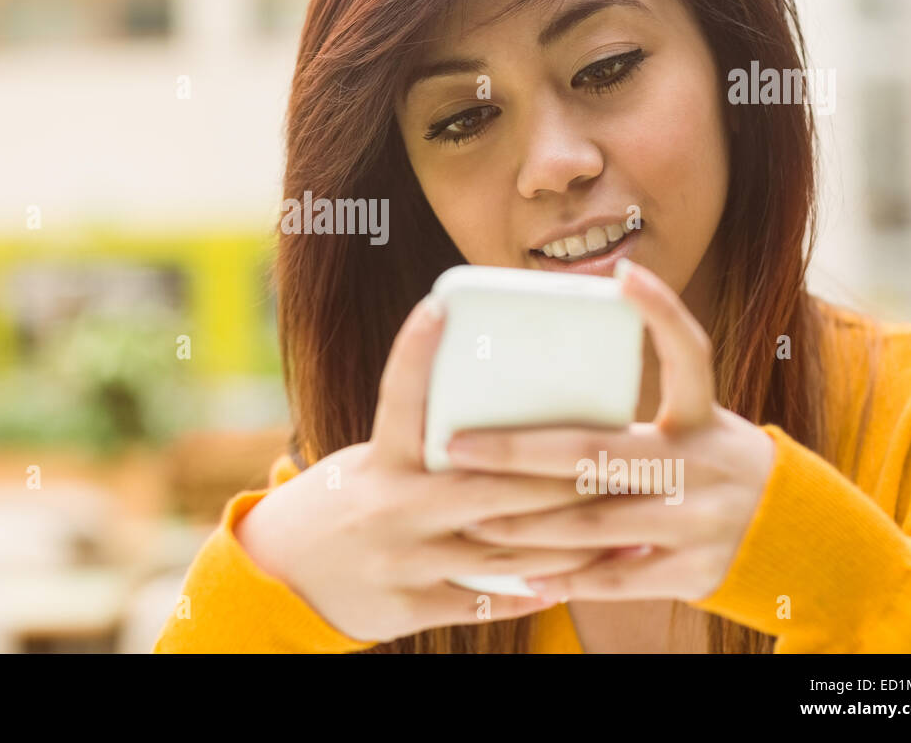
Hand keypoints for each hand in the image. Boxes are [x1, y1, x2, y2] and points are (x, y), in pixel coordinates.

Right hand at [234, 294, 613, 643]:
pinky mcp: (412, 606)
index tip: (438, 305)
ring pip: (504, 552)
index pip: (398, 400)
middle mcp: (392, 508)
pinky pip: (487, 600)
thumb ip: (429, 446)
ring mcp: (404, 560)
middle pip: (491, 488)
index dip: (415, 352)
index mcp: (378, 463)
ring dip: (569, 543)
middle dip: (558, 479)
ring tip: (625, 530)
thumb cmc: (349, 502)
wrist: (285, 577)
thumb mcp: (372, 463)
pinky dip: (535, 589)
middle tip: (613, 459)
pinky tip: (580, 577)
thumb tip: (508, 409)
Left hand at [444, 259, 776, 603]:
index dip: (661, 311)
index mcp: (703, 420)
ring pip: (593, 523)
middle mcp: (704, 466)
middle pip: (596, 453)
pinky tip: (520, 571)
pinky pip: (614, 578)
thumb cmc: (713, 472)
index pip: (690, 355)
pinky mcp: (693, 572)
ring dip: (523, 522)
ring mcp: (700, 522)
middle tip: (458, 445)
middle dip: (517, 452)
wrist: (801, 545)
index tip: (624, 273)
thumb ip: (638, 417)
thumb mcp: (698, 430)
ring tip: (470, 516)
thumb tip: (539, 379)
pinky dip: (564, 575)